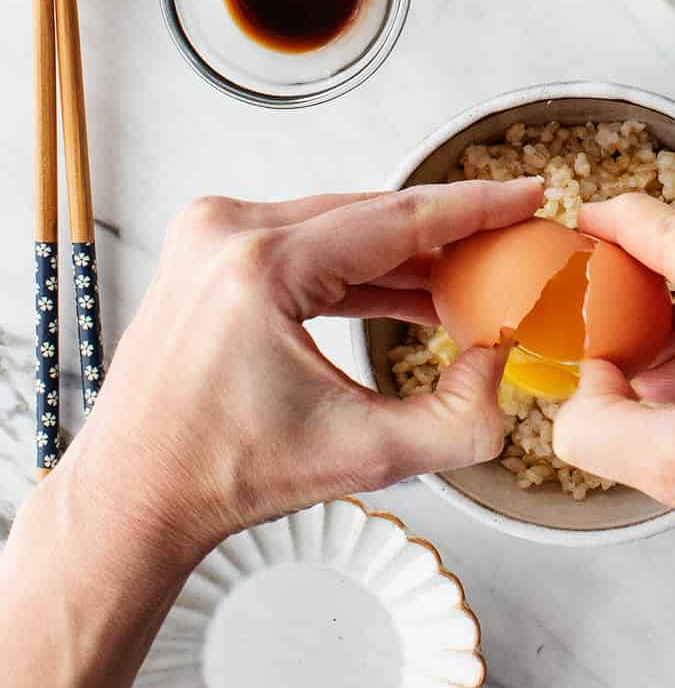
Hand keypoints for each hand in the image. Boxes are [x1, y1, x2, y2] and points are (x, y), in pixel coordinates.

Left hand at [60, 179, 542, 558]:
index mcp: (261, 266)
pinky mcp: (208, 248)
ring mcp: (210, 233)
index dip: (475, 207)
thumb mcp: (368, 455)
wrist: (136, 494)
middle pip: (370, 214)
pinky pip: (307, 241)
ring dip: (404, 253)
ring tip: (466, 279)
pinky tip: (408, 292)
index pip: (397, 218)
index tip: (525, 193)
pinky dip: (359, 265)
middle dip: (445, 232)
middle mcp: (228, 230)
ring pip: (340, 225)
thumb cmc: (226, 474)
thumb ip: (461, 417)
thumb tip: (500, 358)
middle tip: (507, 242)